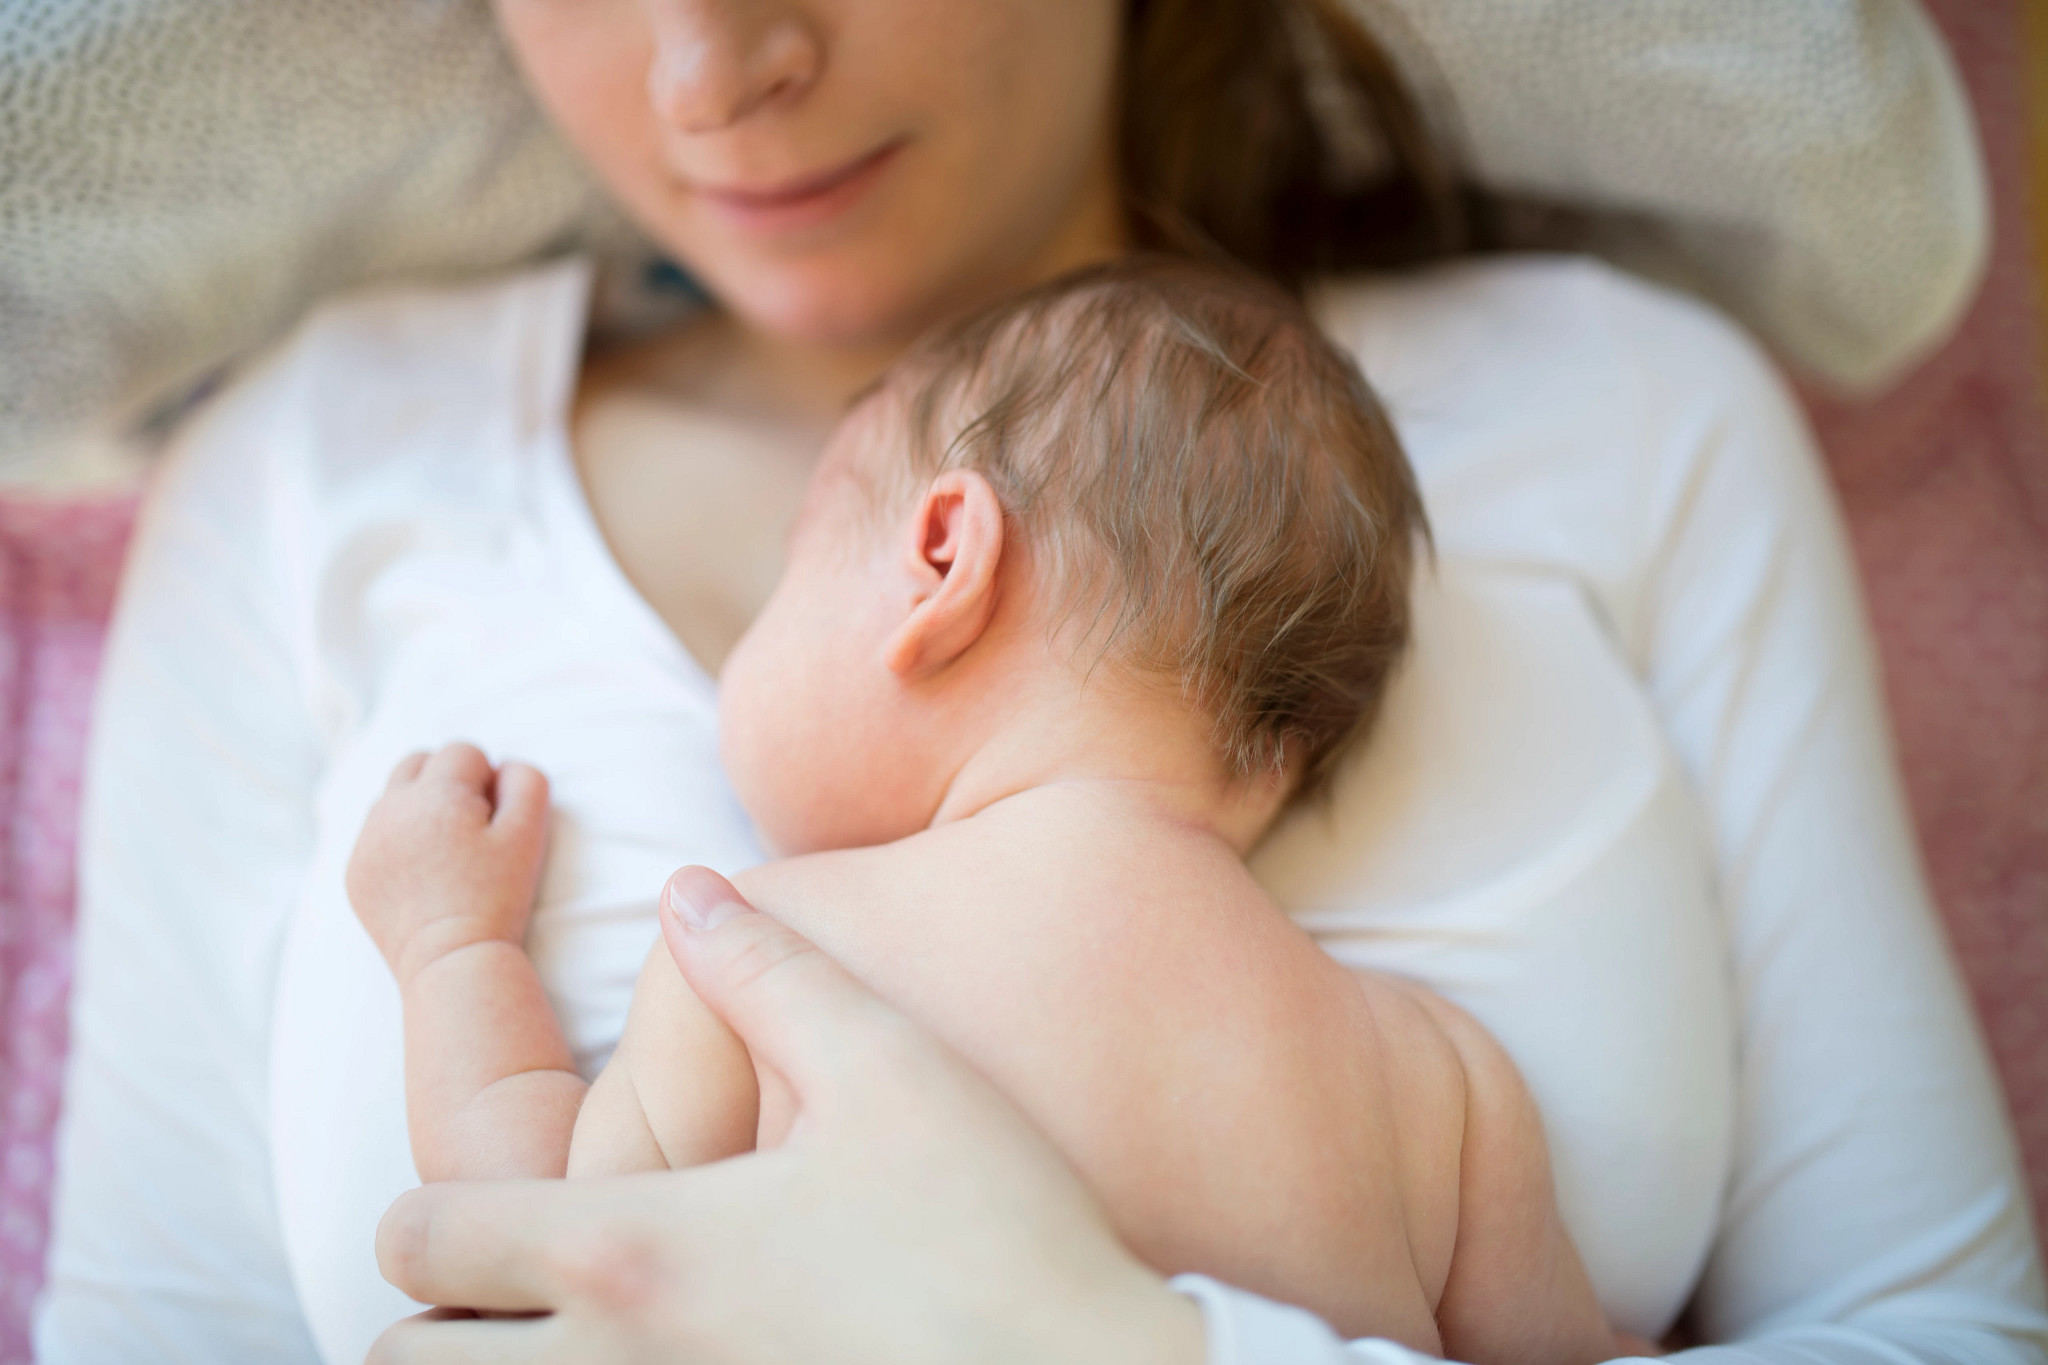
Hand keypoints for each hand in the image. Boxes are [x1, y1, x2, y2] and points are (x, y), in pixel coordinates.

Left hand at [346, 742, 550, 984]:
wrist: (452, 959)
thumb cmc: (497, 896)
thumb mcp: (529, 833)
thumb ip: (525, 781)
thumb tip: (504, 765)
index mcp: (434, 794)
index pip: (463, 752)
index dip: (488, 780)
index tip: (494, 819)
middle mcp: (390, 808)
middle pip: (418, 762)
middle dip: (448, 781)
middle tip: (471, 827)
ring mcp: (366, 840)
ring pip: (394, 796)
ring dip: (421, 808)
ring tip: (446, 852)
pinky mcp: (355, 871)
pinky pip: (376, 834)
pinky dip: (399, 842)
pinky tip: (424, 876)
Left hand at [370, 867, 1205, 1364]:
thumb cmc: (993, 1231)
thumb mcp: (890, 1066)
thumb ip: (770, 971)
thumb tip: (688, 892)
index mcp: (631, 1246)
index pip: (422, 1237)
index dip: (428, 1216)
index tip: (481, 1204)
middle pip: (405, 1361)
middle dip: (434, 1316)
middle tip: (512, 1282)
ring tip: (575, 1332)